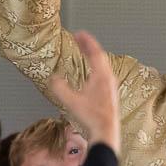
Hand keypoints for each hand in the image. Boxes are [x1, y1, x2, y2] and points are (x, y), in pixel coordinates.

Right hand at [47, 32, 121, 152]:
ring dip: (93, 56)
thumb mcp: (71, 102)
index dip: (87, 41)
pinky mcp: (111, 94)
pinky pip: (104, 73)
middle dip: (89, 46)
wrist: (106, 133)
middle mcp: (109, 79)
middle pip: (100, 57)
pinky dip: (96, 66)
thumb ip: (60, 88)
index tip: (79, 33)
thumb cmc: (91, 118)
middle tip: (80, 39)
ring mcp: (112, 86)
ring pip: (103, 65)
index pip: (95, 53)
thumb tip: (53, 78)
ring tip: (85, 51)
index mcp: (101, 76)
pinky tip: (91, 72)